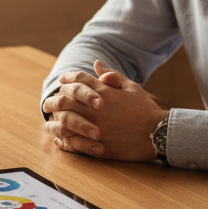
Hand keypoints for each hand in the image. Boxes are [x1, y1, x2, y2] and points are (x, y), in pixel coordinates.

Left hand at [42, 60, 165, 160]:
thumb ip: (112, 75)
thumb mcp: (131, 87)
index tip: (61, 80)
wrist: (158, 134)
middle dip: (54, 100)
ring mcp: (95, 127)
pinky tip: (60, 140)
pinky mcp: (98, 145)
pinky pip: (73, 143)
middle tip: (49, 103)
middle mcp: (96, 109)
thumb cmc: (145, 110)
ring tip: (50, 123)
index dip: (67, 78)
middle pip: (64, 100)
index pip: (77, 79)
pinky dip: (64, 141)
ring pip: (64, 122)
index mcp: (103, 93)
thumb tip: (97, 64)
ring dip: (54, 122)